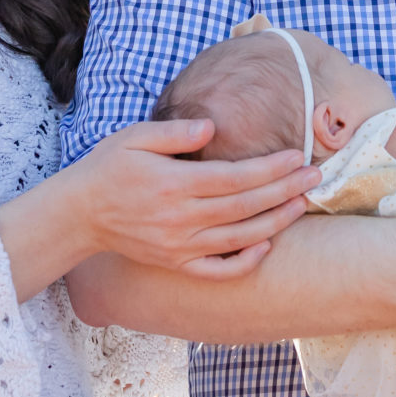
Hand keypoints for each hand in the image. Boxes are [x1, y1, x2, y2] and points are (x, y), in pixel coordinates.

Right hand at [47, 119, 320, 278]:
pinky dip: (245, 262)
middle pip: (245, 206)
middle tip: (315, 177)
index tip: (297, 156)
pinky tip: (266, 245)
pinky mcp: (176, 264)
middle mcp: (180, 219)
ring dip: (276, 222)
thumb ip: (175, 132)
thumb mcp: (135, 137)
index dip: (270, 168)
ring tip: (302, 204)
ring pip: (239, 238)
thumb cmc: (109, 167)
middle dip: (284, 191)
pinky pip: (218, 270)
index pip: (235, 177)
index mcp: (173, 184)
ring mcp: (179, 246)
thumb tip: (212, 126)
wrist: (79, 214)